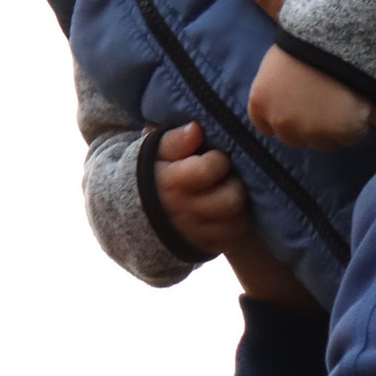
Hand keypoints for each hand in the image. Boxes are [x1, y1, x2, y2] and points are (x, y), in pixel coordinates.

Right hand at [147, 120, 313, 311]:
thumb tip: (196, 128)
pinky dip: (236, 223)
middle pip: (231, 199)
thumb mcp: (155, 151)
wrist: (135, 213)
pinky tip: (228, 211)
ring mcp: (197, 233)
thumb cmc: (154, 172)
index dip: (219, 159)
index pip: (209, 169)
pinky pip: (234, 238)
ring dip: (240, 206)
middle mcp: (185, 211)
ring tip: (228, 192)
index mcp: (172, 183)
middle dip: (235, 183)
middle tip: (228, 177)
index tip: (215, 156)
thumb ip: (175, 140)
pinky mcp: (206, 247)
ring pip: (237, 221)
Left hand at [243, 32, 375, 151]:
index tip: (298, 106)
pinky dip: (354, 126)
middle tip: (323, 103)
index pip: (266, 126)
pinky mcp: (341, 133)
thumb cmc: (304, 38)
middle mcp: (280, 123)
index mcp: (260, 103)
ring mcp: (311, 131)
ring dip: (331, 130)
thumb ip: (274, 89)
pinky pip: (349, 139)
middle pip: (293, 138)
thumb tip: (282, 96)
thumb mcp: (276, 62)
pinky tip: (356, 106)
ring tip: (342, 105)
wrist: (339, 35)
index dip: (284, 116)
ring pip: (322, 143)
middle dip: (307, 126)